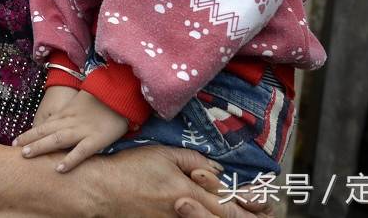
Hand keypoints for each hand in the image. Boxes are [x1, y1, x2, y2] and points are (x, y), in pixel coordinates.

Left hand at [13, 89, 129, 171]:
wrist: (119, 93)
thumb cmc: (102, 99)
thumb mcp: (81, 105)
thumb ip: (70, 114)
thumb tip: (60, 124)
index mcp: (67, 114)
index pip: (44, 125)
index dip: (30, 133)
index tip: (15, 141)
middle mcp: (70, 122)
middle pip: (46, 131)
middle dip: (29, 139)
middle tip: (14, 148)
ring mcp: (82, 131)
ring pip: (57, 139)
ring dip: (40, 147)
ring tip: (26, 155)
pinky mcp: (96, 139)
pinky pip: (81, 151)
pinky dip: (70, 160)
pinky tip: (59, 169)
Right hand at [67, 146, 275, 217]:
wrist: (101, 190)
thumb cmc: (131, 168)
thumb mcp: (164, 155)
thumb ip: (194, 162)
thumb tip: (219, 172)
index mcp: (188, 193)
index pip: (227, 204)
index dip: (249, 207)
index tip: (265, 205)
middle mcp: (185, 213)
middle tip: (264, 215)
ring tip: (244, 216)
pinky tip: (211, 214)